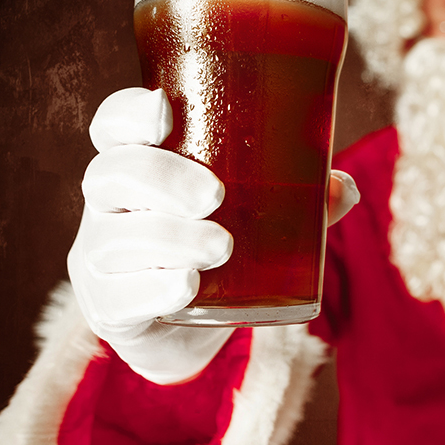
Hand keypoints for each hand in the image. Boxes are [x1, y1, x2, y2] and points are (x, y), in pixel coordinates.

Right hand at [66, 87, 358, 382]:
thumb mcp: (258, 220)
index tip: (163, 112)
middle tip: (216, 196)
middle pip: (109, 175)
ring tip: (222, 248)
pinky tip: (186, 288)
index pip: (112, 128)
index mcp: (138, 168)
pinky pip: (117, 297)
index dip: (127, 115)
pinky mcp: (108, 310)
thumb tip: (344, 186)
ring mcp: (99, 260)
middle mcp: (108, 208)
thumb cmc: (219, 252)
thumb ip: (300, 202)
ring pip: (112, 238)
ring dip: (171, 238)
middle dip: (162, 179)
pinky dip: (155, 290)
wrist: (188, 333)